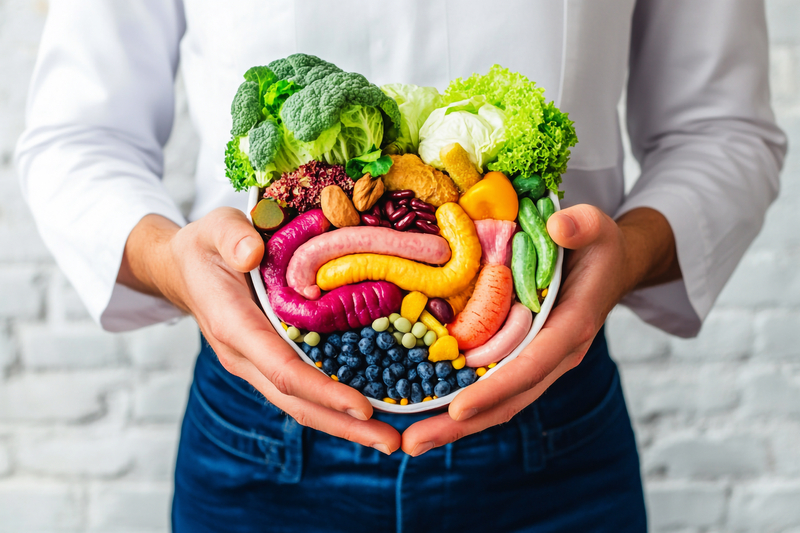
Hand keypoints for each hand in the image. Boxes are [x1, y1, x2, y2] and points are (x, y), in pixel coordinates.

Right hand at [119, 209, 400, 454]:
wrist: (183, 269)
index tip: (363, 406)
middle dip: (343, 424)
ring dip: (342, 424)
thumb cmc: (205, 247)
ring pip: (298, 404)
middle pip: (295, 401)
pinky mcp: (265, 362)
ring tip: (388, 438)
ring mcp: (253, 364)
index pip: (282, 368)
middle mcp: (243, 355)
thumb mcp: (216, 228)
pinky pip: (299, 391)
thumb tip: (252, 252)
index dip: (322, 390)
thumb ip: (233, 237)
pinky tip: (365, 413)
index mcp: (233, 325)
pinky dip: (331, 406)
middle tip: (392, 443)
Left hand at [401, 205, 678, 456]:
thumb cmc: (599, 246)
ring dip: (455, 425)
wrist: (610, 266)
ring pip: (499, 402)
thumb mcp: (598, 226)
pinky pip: (493, 389)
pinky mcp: (523, 359)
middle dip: (462, 423)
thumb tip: (559, 225)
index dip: (497, 387)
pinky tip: (425, 412)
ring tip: (411, 441)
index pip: (532, 364)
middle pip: (508, 399)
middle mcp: (555, 355)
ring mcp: (538, 362)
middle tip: (413, 443)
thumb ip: (582, 226)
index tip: (458, 407)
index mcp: (572, 327)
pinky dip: (461, 404)